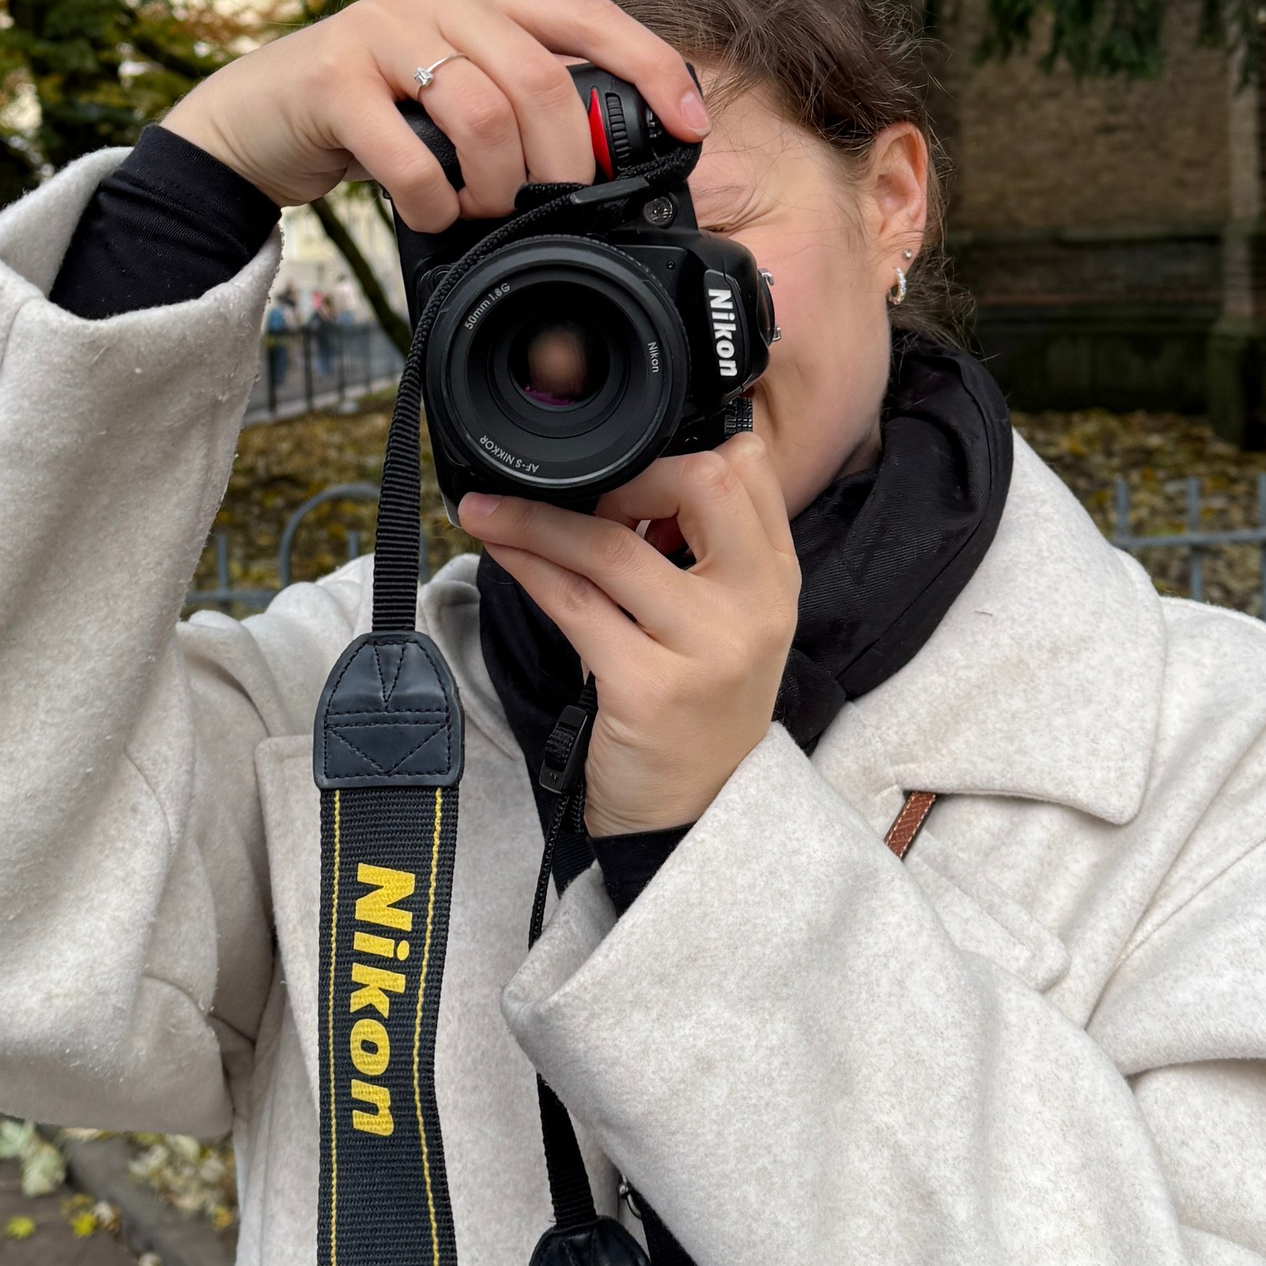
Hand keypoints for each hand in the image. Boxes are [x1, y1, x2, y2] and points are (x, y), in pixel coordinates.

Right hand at [161, 0, 708, 229]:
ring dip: (498, 186)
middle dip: (563, 163)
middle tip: (553, 210)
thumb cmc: (375, 115)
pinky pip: (411, 153)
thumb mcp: (457, 94)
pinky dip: (435, 202)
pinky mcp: (333, 75)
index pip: (592, 16)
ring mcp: (381, 25)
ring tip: (482, 212)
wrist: (254, 121)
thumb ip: (522, 102)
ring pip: (484, 113)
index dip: (653, 69)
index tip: (692, 127)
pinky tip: (431, 213)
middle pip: (542, 80)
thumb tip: (608, 159)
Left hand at [462, 434, 799, 836]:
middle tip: (576, 497)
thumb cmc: (698, 709)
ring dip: (535, 519)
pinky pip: (573, 602)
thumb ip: (700, 551)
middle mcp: (755, 605)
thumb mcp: (728, 622)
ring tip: (489, 511)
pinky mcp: (648, 688)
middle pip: (698, 484)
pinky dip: (525, 565)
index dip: (680, 452)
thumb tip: (618, 481)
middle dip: (623, 475)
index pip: (748, 467)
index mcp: (777, 577)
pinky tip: (499, 551)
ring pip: (612, 546)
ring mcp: (706, 648)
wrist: (695, 813)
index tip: (628, 474)